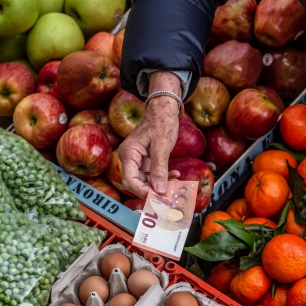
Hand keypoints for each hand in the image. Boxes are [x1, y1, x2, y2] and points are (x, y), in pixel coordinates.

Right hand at [118, 71, 181, 197]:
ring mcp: (138, 159)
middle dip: (154, 189)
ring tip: (177, 184)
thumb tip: (160, 190)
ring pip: (147, 180)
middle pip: (137, 182)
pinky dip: (164, 176)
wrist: (165, 108)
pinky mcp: (147, 159)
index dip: (142, 191)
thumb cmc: (161, 121)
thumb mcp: (162, 147)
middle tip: (170, 195)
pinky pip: (153, 173)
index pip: (130, 180)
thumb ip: (160, 169)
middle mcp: (131, 158)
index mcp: (129, 153)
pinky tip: (176, 175)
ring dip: (161, 184)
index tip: (158, 197)